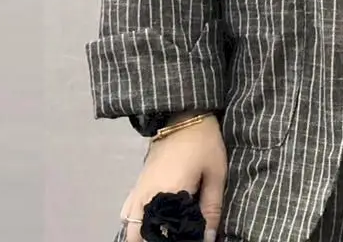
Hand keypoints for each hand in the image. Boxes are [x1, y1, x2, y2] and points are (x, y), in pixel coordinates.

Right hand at [121, 115, 226, 241]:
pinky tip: (150, 224)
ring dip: (142, 234)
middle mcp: (146, 196)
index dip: (171, 240)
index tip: (186, 238)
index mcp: (166, 196)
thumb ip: (211, 209)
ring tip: (162, 233)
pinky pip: (127, 213)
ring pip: (130, 226)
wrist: (185, 113)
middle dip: (153, 239)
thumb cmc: (204, 143)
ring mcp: (138, 189)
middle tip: (173, 236)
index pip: (160, 235)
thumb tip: (209, 239)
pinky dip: (135, 223)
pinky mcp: (137, 182)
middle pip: (138, 236)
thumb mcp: (215, 174)